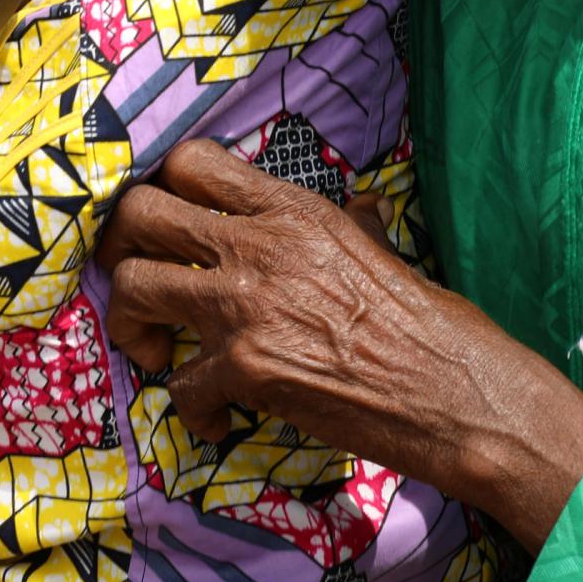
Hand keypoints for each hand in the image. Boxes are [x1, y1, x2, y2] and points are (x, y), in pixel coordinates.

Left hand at [99, 140, 582, 550]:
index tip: (161, 226)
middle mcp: (260, 245)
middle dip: (119, 249)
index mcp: (293, 210)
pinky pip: (179, 384)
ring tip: (156, 350)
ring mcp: (248, 305)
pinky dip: (191, 409)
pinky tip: (215, 419)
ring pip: (135, 287)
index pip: (190, 161)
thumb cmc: (435, 329)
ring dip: (132, 325)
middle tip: (136, 282)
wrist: (463, 396)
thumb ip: (352, 228)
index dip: (160, 190)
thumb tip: (358, 209)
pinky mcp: (248, 368)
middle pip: (140, 213)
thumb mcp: (387, 253)